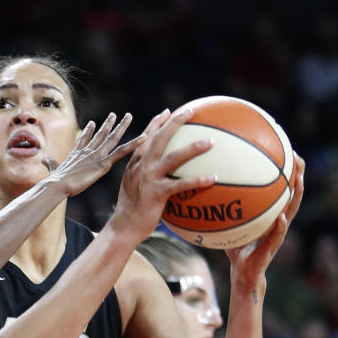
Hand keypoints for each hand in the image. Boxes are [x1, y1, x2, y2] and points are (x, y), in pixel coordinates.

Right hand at [42, 112, 144, 196]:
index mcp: (77, 153)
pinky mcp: (103, 163)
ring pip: (112, 138)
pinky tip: (144, 137)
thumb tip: (42, 159)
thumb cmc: (54, 180)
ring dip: (121, 127)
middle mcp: (88, 151)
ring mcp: (97, 156)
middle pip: (101, 134)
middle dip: (108, 124)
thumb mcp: (53, 169)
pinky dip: (133, 144)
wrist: (58, 184)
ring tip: (129, 116)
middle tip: (115, 114)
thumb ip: (50, 163)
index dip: (89, 131)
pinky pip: (121, 152)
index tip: (92, 123)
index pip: (84, 139)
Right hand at [110, 107, 217, 243]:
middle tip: (191, 110)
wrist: (123, 226)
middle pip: (159, 138)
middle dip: (175, 122)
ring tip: (211, 142)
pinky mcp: (156, 193)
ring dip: (193, 148)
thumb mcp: (133, 185)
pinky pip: (181, 185)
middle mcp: (141, 166)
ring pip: (173, 157)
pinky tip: (213, 178)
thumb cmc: (132, 208)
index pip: (146, 137)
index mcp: (135, 163)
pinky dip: (198, 180)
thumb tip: (161, 169)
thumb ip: (144, 173)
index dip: (157, 122)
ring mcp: (148, 179)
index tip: (169, 112)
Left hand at [225, 153, 304, 284]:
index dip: (283, 168)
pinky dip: (280, 226)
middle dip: (297, 174)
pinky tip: (281, 216)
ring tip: (299, 179)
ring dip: (296, 195)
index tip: (283, 147)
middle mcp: (278, 219)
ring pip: (291, 210)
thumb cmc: (237, 247)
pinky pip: (277, 235)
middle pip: (292, 192)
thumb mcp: (228, 223)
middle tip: (296, 155)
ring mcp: (278, 233)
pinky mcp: (272, 248)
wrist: (243, 273)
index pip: (280, 186)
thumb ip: (221, 209)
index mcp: (270, 212)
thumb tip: (204, 189)